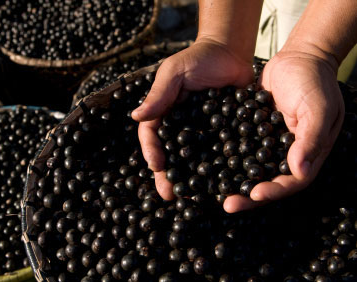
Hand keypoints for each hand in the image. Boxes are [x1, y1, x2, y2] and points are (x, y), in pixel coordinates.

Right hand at [132, 38, 253, 200]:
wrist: (232, 52)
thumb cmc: (199, 57)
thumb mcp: (174, 72)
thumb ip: (159, 94)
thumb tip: (135, 116)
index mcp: (165, 113)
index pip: (152, 135)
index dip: (152, 151)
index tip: (156, 166)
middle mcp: (181, 127)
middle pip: (171, 154)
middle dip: (168, 175)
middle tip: (169, 195)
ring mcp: (203, 133)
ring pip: (193, 160)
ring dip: (190, 180)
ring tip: (191, 198)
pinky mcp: (224, 134)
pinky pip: (219, 154)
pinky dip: (218, 170)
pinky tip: (219, 185)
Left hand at [223, 50, 344, 212]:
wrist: (299, 58)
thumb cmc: (315, 82)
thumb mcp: (318, 109)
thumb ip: (311, 140)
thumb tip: (301, 172)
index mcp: (306, 154)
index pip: (291, 182)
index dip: (273, 192)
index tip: (254, 195)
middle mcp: (284, 154)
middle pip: (266, 181)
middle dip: (247, 195)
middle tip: (226, 204)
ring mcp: (266, 144)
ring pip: (248, 168)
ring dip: (232, 180)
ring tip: (212, 190)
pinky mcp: (251, 131)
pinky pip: (237, 147)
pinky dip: (225, 155)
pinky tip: (206, 161)